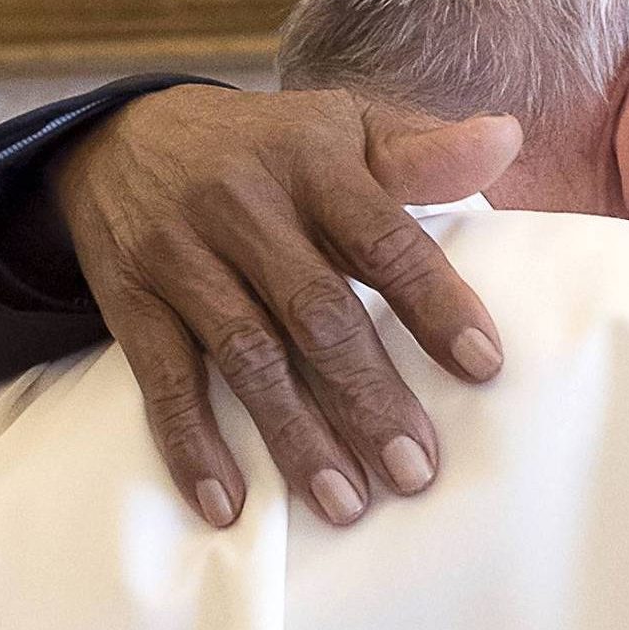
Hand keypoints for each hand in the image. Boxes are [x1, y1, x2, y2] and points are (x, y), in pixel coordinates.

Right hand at [48, 84, 521, 527]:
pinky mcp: (129, 300)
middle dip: (369, 397)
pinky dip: (194, 445)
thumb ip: (423, 149)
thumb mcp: (345, 127)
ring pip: (248, 355)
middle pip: (316, 312)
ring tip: (345, 503)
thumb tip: (506, 140)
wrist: (122, 134)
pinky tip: (230, 503)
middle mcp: (244, 206)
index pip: (382, 238)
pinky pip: (164, 380)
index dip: (434, 303)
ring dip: (297, 436)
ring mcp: (180, 255)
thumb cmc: (268, 144)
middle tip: (415, 470)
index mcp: (312, 162)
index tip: (483, 365)